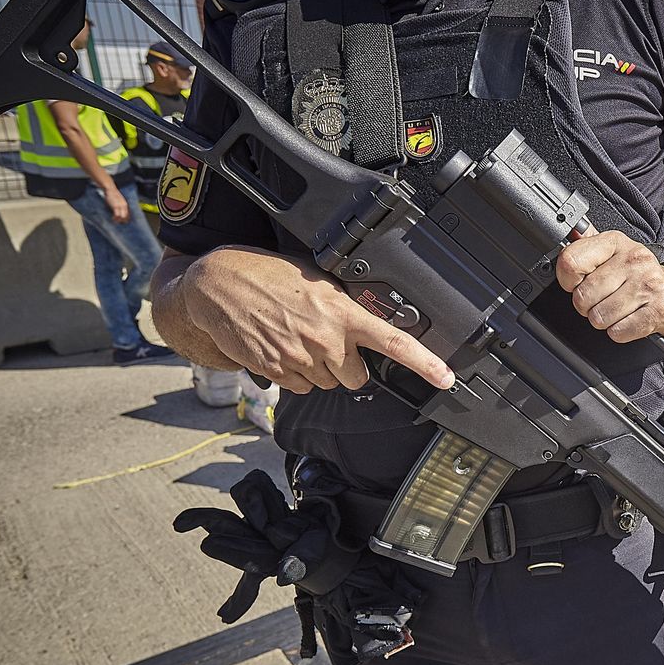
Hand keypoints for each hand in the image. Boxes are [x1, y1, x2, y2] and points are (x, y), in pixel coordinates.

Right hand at [103, 186, 130, 223]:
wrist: (110, 189)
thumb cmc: (113, 195)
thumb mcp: (118, 200)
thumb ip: (120, 205)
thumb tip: (119, 211)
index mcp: (125, 204)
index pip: (128, 214)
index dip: (126, 219)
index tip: (124, 222)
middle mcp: (124, 206)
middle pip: (126, 216)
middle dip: (123, 221)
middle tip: (119, 223)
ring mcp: (120, 206)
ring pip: (122, 217)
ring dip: (118, 220)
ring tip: (115, 221)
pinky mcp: (116, 206)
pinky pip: (117, 215)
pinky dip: (115, 218)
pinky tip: (113, 219)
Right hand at [181, 246, 454, 393]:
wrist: (217, 285)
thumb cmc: (270, 277)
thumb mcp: (318, 281)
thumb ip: (346, 306)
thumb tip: (369, 323)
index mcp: (342, 312)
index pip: (394, 342)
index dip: (425, 363)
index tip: (446, 377)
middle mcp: (325, 339)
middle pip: (356, 377)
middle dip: (347, 365)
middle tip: (327, 340)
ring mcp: (300, 359)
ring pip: (327, 384)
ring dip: (320, 369)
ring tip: (298, 338)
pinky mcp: (276, 372)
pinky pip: (300, 387)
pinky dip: (296, 374)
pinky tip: (282, 347)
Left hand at [555, 228, 663, 342]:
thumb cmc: (637, 275)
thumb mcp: (612, 254)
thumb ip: (586, 248)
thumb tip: (565, 236)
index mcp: (615, 242)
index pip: (571, 262)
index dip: (567, 281)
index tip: (578, 283)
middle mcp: (634, 259)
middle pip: (583, 296)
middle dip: (587, 306)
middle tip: (602, 300)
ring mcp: (649, 284)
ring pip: (599, 317)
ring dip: (604, 320)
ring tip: (618, 309)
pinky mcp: (660, 308)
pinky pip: (619, 331)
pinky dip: (620, 331)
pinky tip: (630, 319)